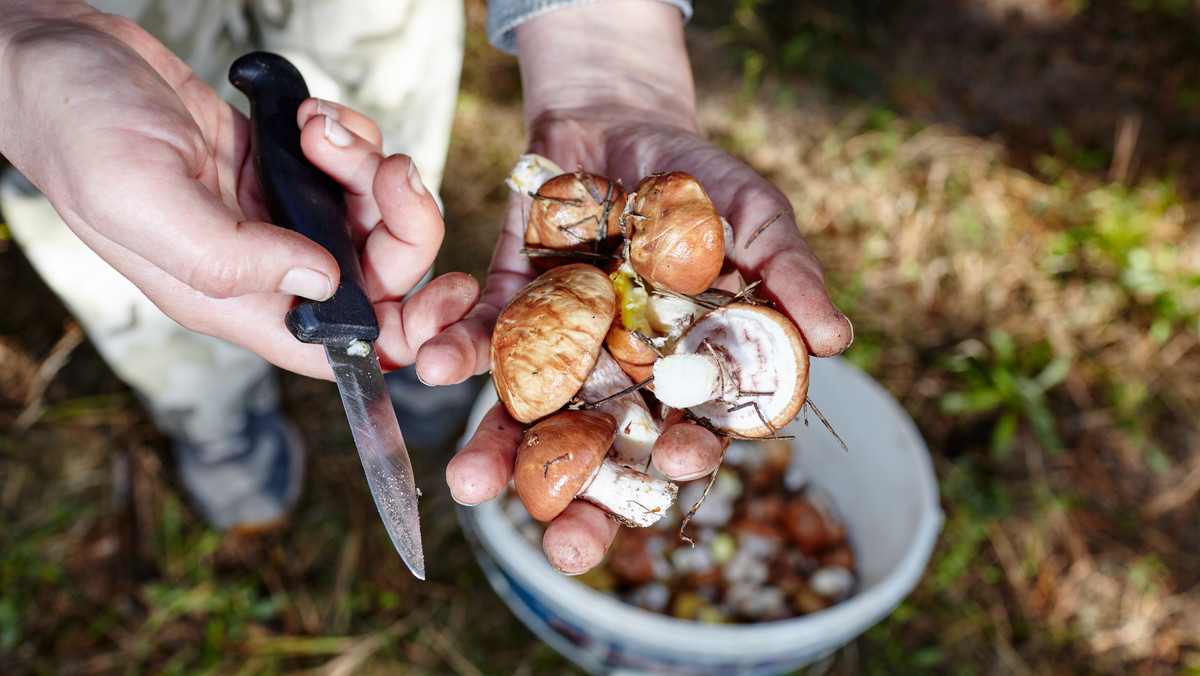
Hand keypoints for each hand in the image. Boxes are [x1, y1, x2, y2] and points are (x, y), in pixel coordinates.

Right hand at [0, 2, 476, 379]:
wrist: (62, 57)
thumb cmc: (80, 130)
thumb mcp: (142, 199)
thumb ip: (231, 256)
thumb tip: (325, 284)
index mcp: (235, 300)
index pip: (339, 348)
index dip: (402, 339)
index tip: (443, 302)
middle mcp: (266, 266)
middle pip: (380, 275)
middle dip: (402, 221)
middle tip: (384, 170)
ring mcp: (279, 215)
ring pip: (374, 213)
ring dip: (369, 166)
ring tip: (318, 129)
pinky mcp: (284, 168)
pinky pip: (354, 165)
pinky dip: (351, 137)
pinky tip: (307, 116)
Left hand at [430, 1, 850, 573]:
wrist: (617, 122)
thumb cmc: (699, 179)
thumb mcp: (753, 214)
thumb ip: (788, 272)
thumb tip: (838, 339)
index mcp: (685, 368)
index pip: (691, 427)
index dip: (688, 451)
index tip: (680, 460)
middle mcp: (619, 375)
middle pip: (603, 453)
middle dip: (584, 504)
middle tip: (565, 546)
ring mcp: (560, 348)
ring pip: (530, 417)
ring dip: (499, 452)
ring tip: (472, 486)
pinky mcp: (508, 309)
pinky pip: (479, 341)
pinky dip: (455, 351)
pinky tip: (433, 366)